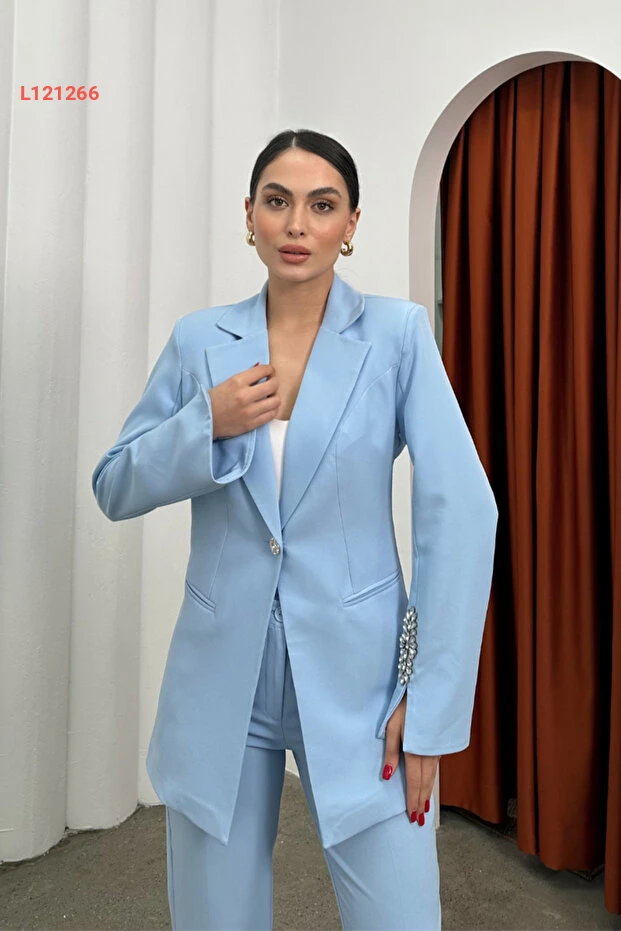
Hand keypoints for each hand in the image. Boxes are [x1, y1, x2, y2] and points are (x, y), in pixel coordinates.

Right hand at [208, 363, 280, 438]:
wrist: (204, 419)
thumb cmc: (214, 399)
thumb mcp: (227, 382)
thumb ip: (245, 377)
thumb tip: (261, 370)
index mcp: (237, 382)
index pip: (263, 370)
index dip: (270, 370)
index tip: (270, 372)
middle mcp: (245, 396)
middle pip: (273, 385)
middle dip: (275, 382)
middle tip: (272, 383)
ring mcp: (249, 411)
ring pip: (275, 401)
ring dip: (275, 397)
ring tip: (270, 397)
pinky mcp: (251, 424)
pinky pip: (271, 415)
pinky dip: (272, 409)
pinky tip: (268, 407)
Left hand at [382, 692, 440, 824]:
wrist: (430, 688)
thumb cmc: (406, 705)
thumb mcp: (392, 726)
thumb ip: (390, 752)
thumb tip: (386, 776)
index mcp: (415, 752)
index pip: (414, 783)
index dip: (413, 800)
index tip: (412, 817)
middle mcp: (430, 754)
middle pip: (426, 783)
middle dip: (422, 801)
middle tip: (420, 820)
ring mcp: (437, 749)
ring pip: (433, 776)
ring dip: (428, 792)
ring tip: (426, 808)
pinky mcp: (440, 742)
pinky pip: (436, 767)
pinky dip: (433, 779)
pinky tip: (431, 782)